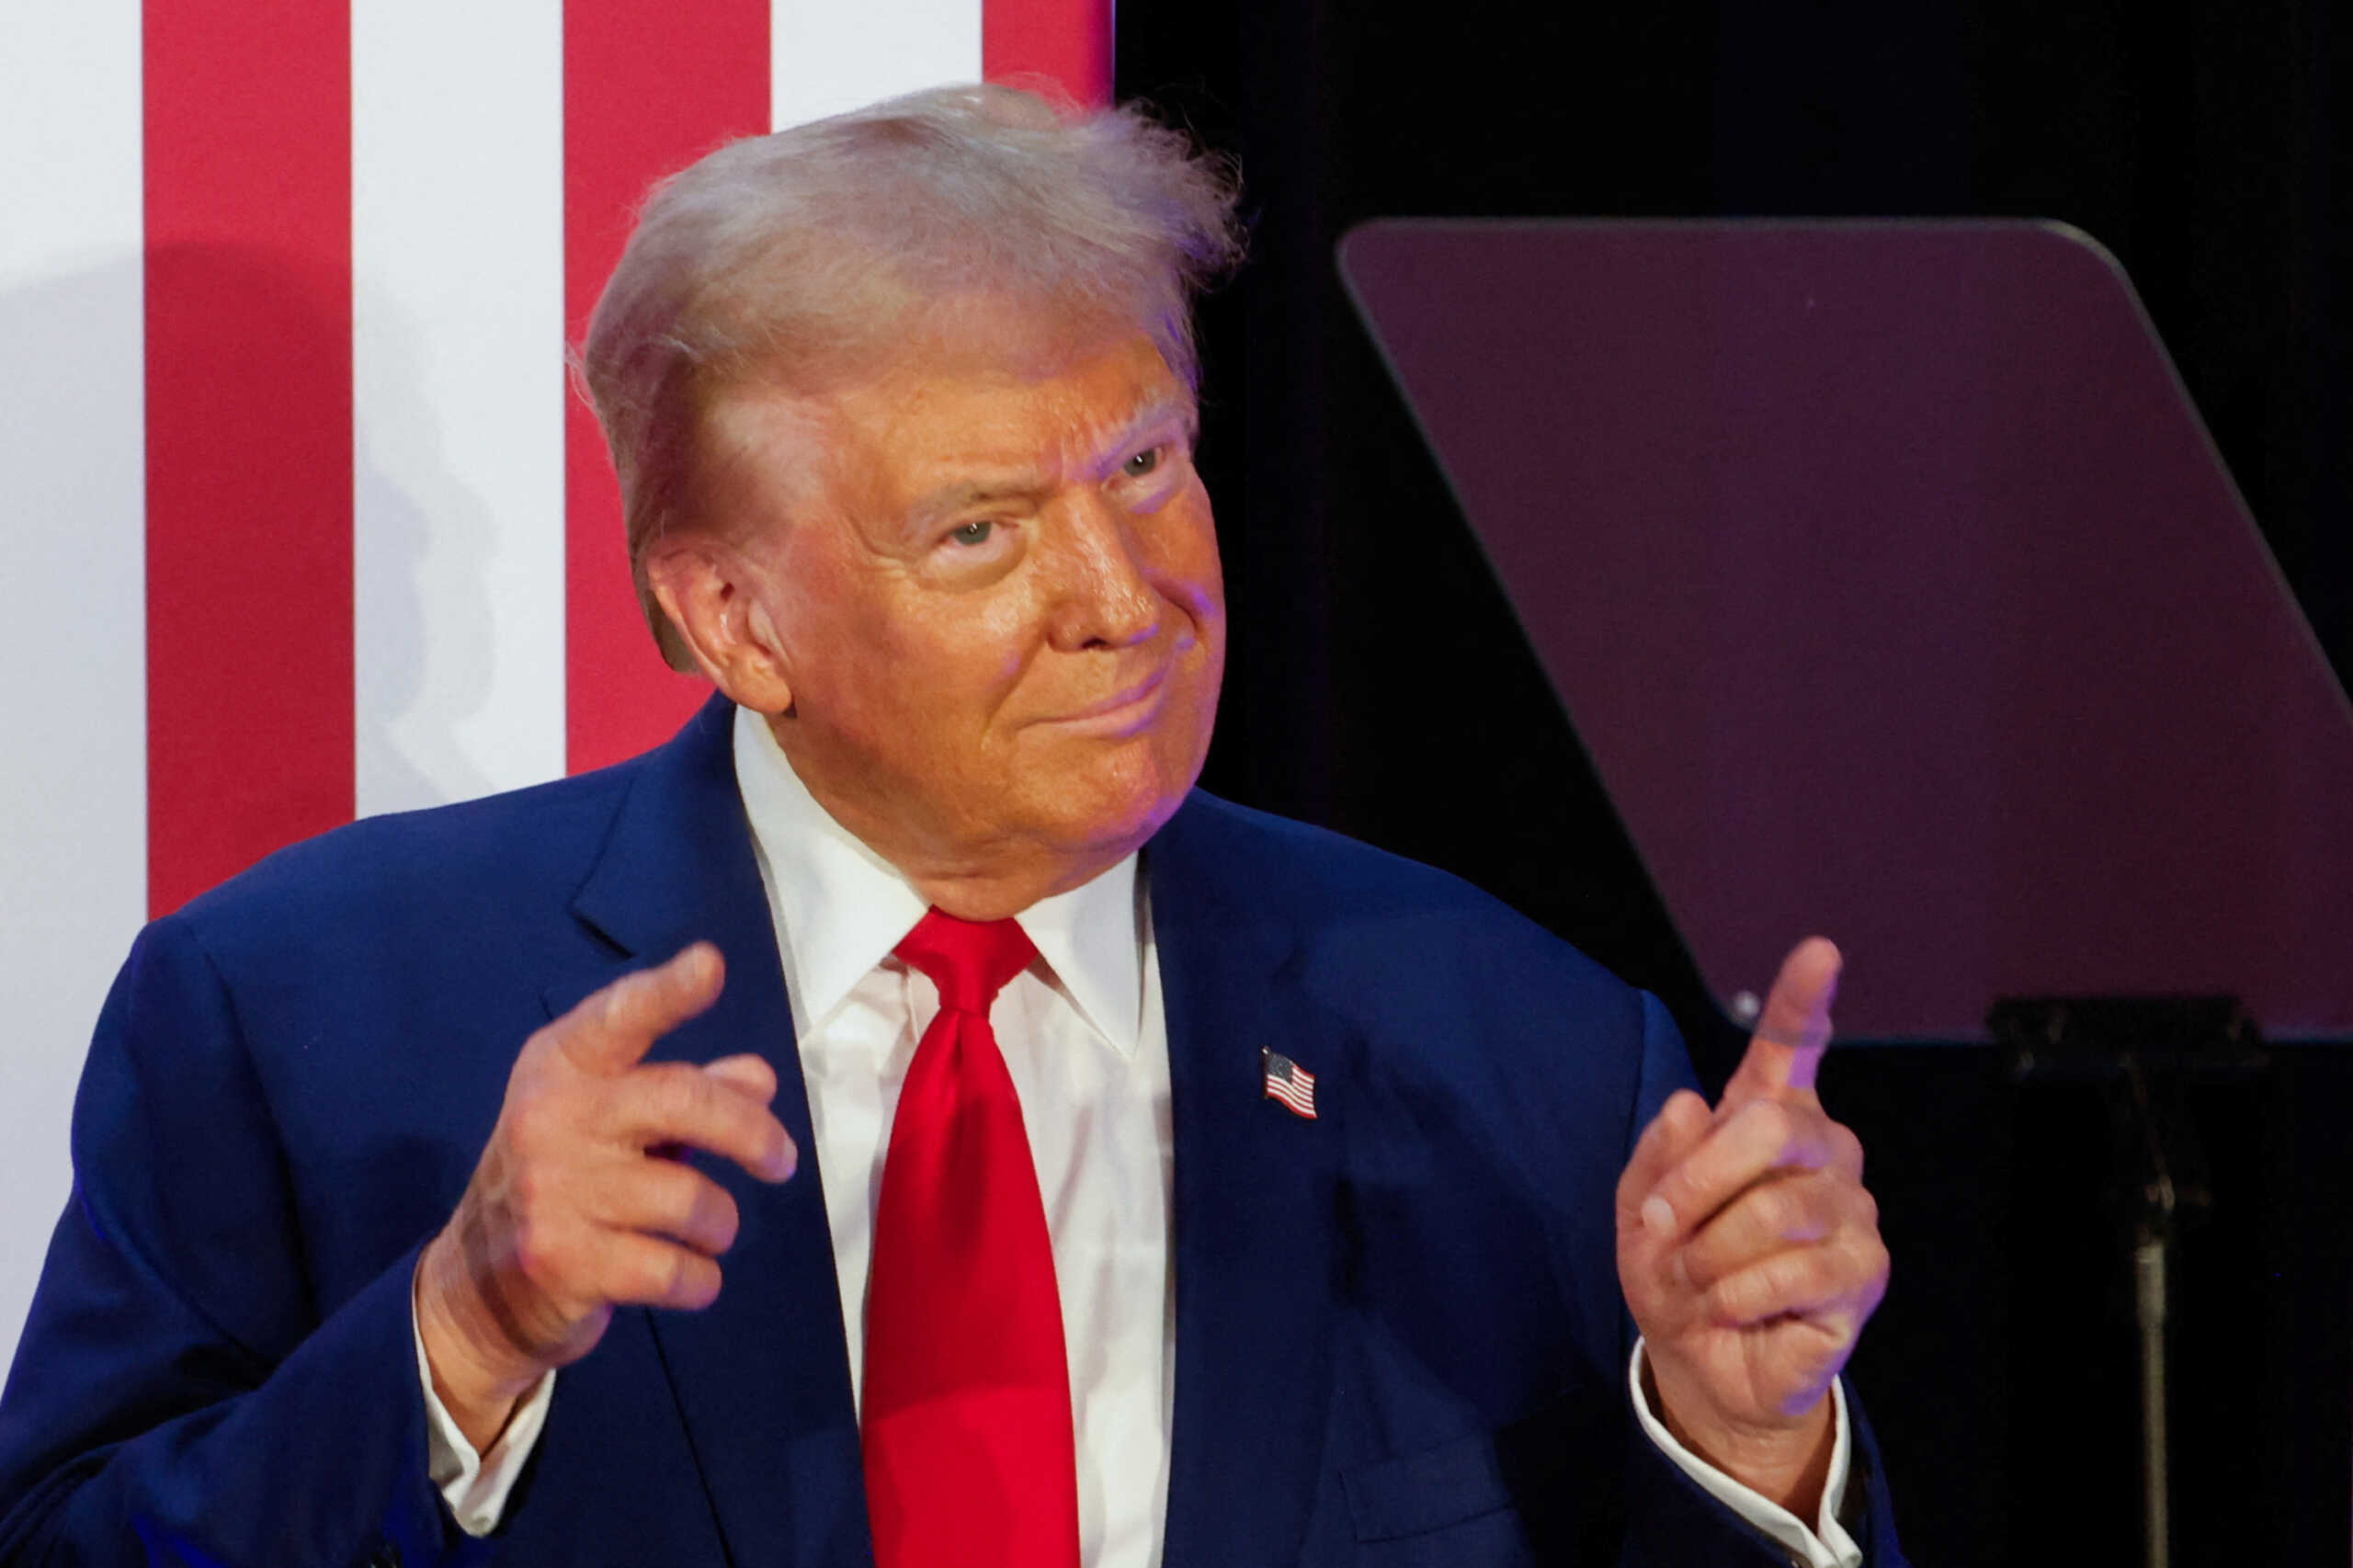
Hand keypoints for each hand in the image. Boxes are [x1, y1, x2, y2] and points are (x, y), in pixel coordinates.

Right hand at [414, 943, 797, 1449]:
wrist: (478, 1291)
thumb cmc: (563, 1186)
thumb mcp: (610, 1125)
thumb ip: (685, 1095)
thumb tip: (758, 1078)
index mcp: (562, 1067)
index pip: (620, 1017)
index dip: (669, 991)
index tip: (711, 965)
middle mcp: (549, 1117)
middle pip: (681, 1102)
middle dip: (751, 1134)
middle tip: (781, 1161)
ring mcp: (550, 1190)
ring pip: (690, 1199)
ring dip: (719, 1223)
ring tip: (707, 1231)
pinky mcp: (561, 1260)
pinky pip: (675, 1269)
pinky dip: (701, 1280)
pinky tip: (688, 1277)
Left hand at [1614, 937, 1888, 1516]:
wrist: (1703, 1360)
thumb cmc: (1677, 1271)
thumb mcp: (1640, 1211)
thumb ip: (1656, 1158)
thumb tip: (1690, 1105)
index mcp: (1765, 1118)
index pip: (1790, 1048)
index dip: (1802, 1000)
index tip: (1820, 950)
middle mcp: (1821, 1149)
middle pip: (1769, 1125)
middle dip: (1696, 1182)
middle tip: (1661, 1227)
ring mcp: (1851, 1207)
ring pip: (1774, 1208)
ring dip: (1709, 1253)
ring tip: (1697, 1279)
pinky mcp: (1865, 1269)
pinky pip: (1790, 1273)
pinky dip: (1736, 1296)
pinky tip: (1732, 1308)